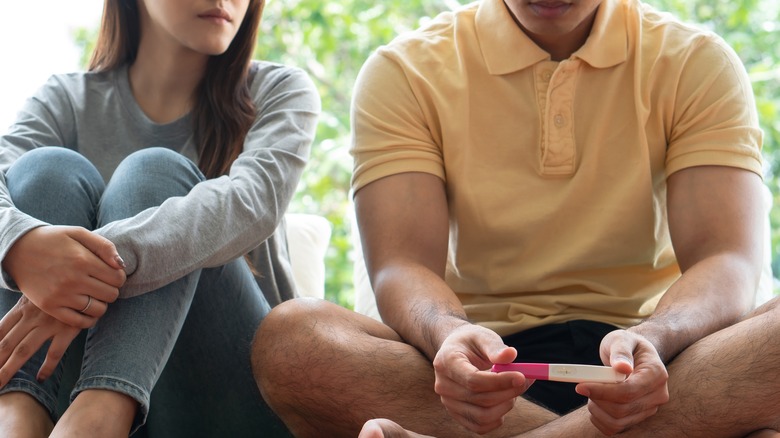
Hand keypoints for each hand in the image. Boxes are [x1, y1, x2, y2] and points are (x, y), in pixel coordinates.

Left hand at [0, 296, 80, 387]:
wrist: (85, 278)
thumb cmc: (62, 287)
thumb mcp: (39, 293)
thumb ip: (25, 307)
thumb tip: (9, 325)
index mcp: (22, 308)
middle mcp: (32, 317)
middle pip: (6, 344)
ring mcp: (49, 323)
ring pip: (23, 350)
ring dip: (9, 369)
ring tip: (0, 384)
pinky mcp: (68, 328)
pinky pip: (55, 351)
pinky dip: (48, 366)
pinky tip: (41, 378)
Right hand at [2, 225, 125, 327]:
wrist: (18, 249)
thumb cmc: (53, 240)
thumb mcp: (78, 233)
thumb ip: (104, 246)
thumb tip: (121, 265)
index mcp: (83, 260)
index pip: (118, 278)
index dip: (119, 276)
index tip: (112, 273)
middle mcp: (73, 280)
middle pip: (111, 295)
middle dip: (111, 289)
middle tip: (102, 283)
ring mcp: (60, 296)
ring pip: (98, 310)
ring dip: (101, 303)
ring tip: (94, 294)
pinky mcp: (50, 307)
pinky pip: (79, 322)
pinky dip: (88, 319)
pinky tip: (87, 308)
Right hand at [432, 324, 531, 433]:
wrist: (456, 351)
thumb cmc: (470, 342)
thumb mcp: (481, 336)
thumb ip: (494, 346)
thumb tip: (510, 355)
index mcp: (446, 362)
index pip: (473, 380)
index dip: (500, 382)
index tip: (521, 376)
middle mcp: (443, 385)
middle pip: (480, 399)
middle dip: (508, 392)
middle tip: (525, 380)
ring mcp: (448, 403)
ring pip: (482, 416)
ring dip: (505, 406)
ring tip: (513, 389)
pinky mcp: (457, 415)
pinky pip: (480, 426)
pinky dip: (498, 418)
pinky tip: (504, 401)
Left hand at [576, 330, 668, 434]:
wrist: (636, 355)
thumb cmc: (627, 345)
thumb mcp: (622, 339)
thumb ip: (621, 351)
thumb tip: (622, 367)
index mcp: (656, 374)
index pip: (628, 391)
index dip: (602, 391)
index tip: (580, 386)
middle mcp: (658, 395)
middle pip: (622, 409)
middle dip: (597, 399)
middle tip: (583, 386)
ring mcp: (650, 409)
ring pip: (618, 422)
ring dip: (597, 410)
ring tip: (591, 391)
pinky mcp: (639, 417)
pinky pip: (616, 428)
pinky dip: (600, 419)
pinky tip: (595, 403)